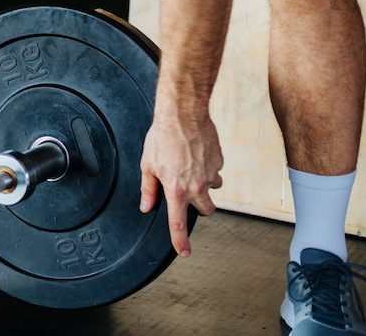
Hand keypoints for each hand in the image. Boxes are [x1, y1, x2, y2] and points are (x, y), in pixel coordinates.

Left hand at [139, 106, 222, 256]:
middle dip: (200, 208)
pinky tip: (197, 155)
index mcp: (175, 190)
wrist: (184, 115)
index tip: (184, 251)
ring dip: (205, 186)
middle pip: (206, 211)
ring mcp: (210, 174)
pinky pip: (216, 171)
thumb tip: (146, 206)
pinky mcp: (219, 162)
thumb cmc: (163, 137)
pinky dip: (208, 168)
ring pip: (213, 190)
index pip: (178, 223)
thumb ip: (148, 189)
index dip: (180, 241)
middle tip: (189, 195)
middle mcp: (196, 186)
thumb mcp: (148, 165)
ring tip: (191, 168)